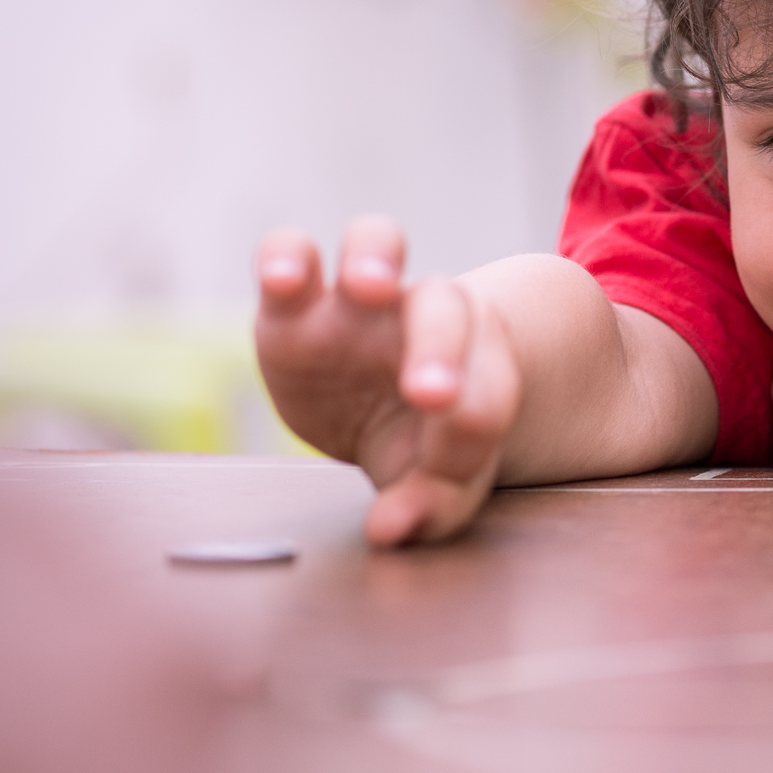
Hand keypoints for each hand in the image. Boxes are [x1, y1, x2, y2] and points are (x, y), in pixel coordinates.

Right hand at [255, 216, 521, 545]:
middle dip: (439, 348)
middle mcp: (424, 317)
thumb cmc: (422, 444)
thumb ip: (431, 507)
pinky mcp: (294, 308)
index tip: (446, 469)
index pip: (488, 387)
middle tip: (431, 393)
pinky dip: (284, 256)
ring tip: (370, 284)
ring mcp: (359, 304)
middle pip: (444, 307)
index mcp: (480, 361)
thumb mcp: (436, 486)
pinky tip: (284, 278)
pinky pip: (289, 254)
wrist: (382, 413)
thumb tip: (390, 530)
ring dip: (374, 256)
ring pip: (377, 242)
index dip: (472, 429)